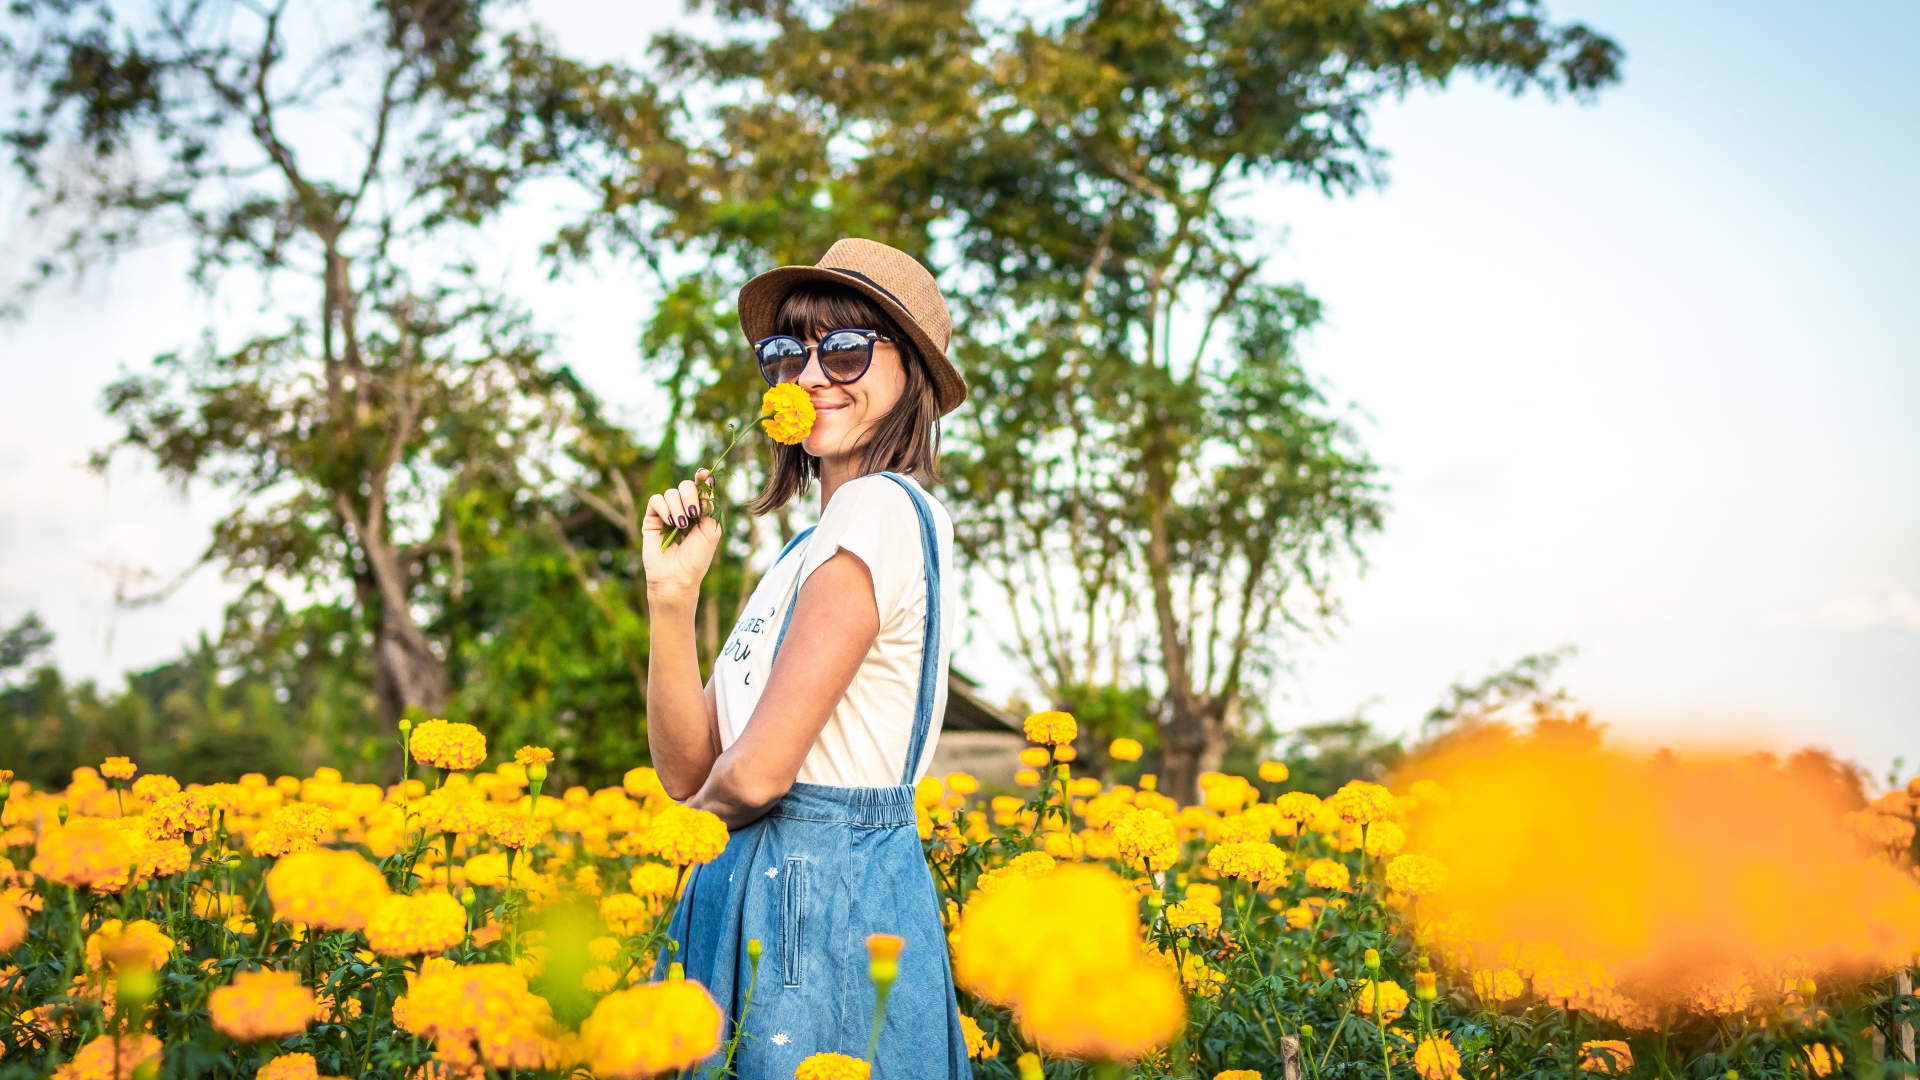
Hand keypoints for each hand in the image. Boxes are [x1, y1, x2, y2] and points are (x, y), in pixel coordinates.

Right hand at [642, 470, 720, 607]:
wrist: (678, 576)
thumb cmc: (697, 557)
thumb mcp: (712, 529)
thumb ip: (711, 504)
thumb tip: (708, 480)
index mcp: (700, 512)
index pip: (700, 488)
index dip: (702, 478)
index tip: (704, 474)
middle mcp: (683, 510)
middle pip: (685, 486)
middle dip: (691, 496)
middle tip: (694, 514)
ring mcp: (667, 514)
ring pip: (671, 492)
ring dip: (678, 507)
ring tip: (682, 526)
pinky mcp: (652, 519)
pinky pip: (656, 500)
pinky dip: (664, 508)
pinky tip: (670, 522)